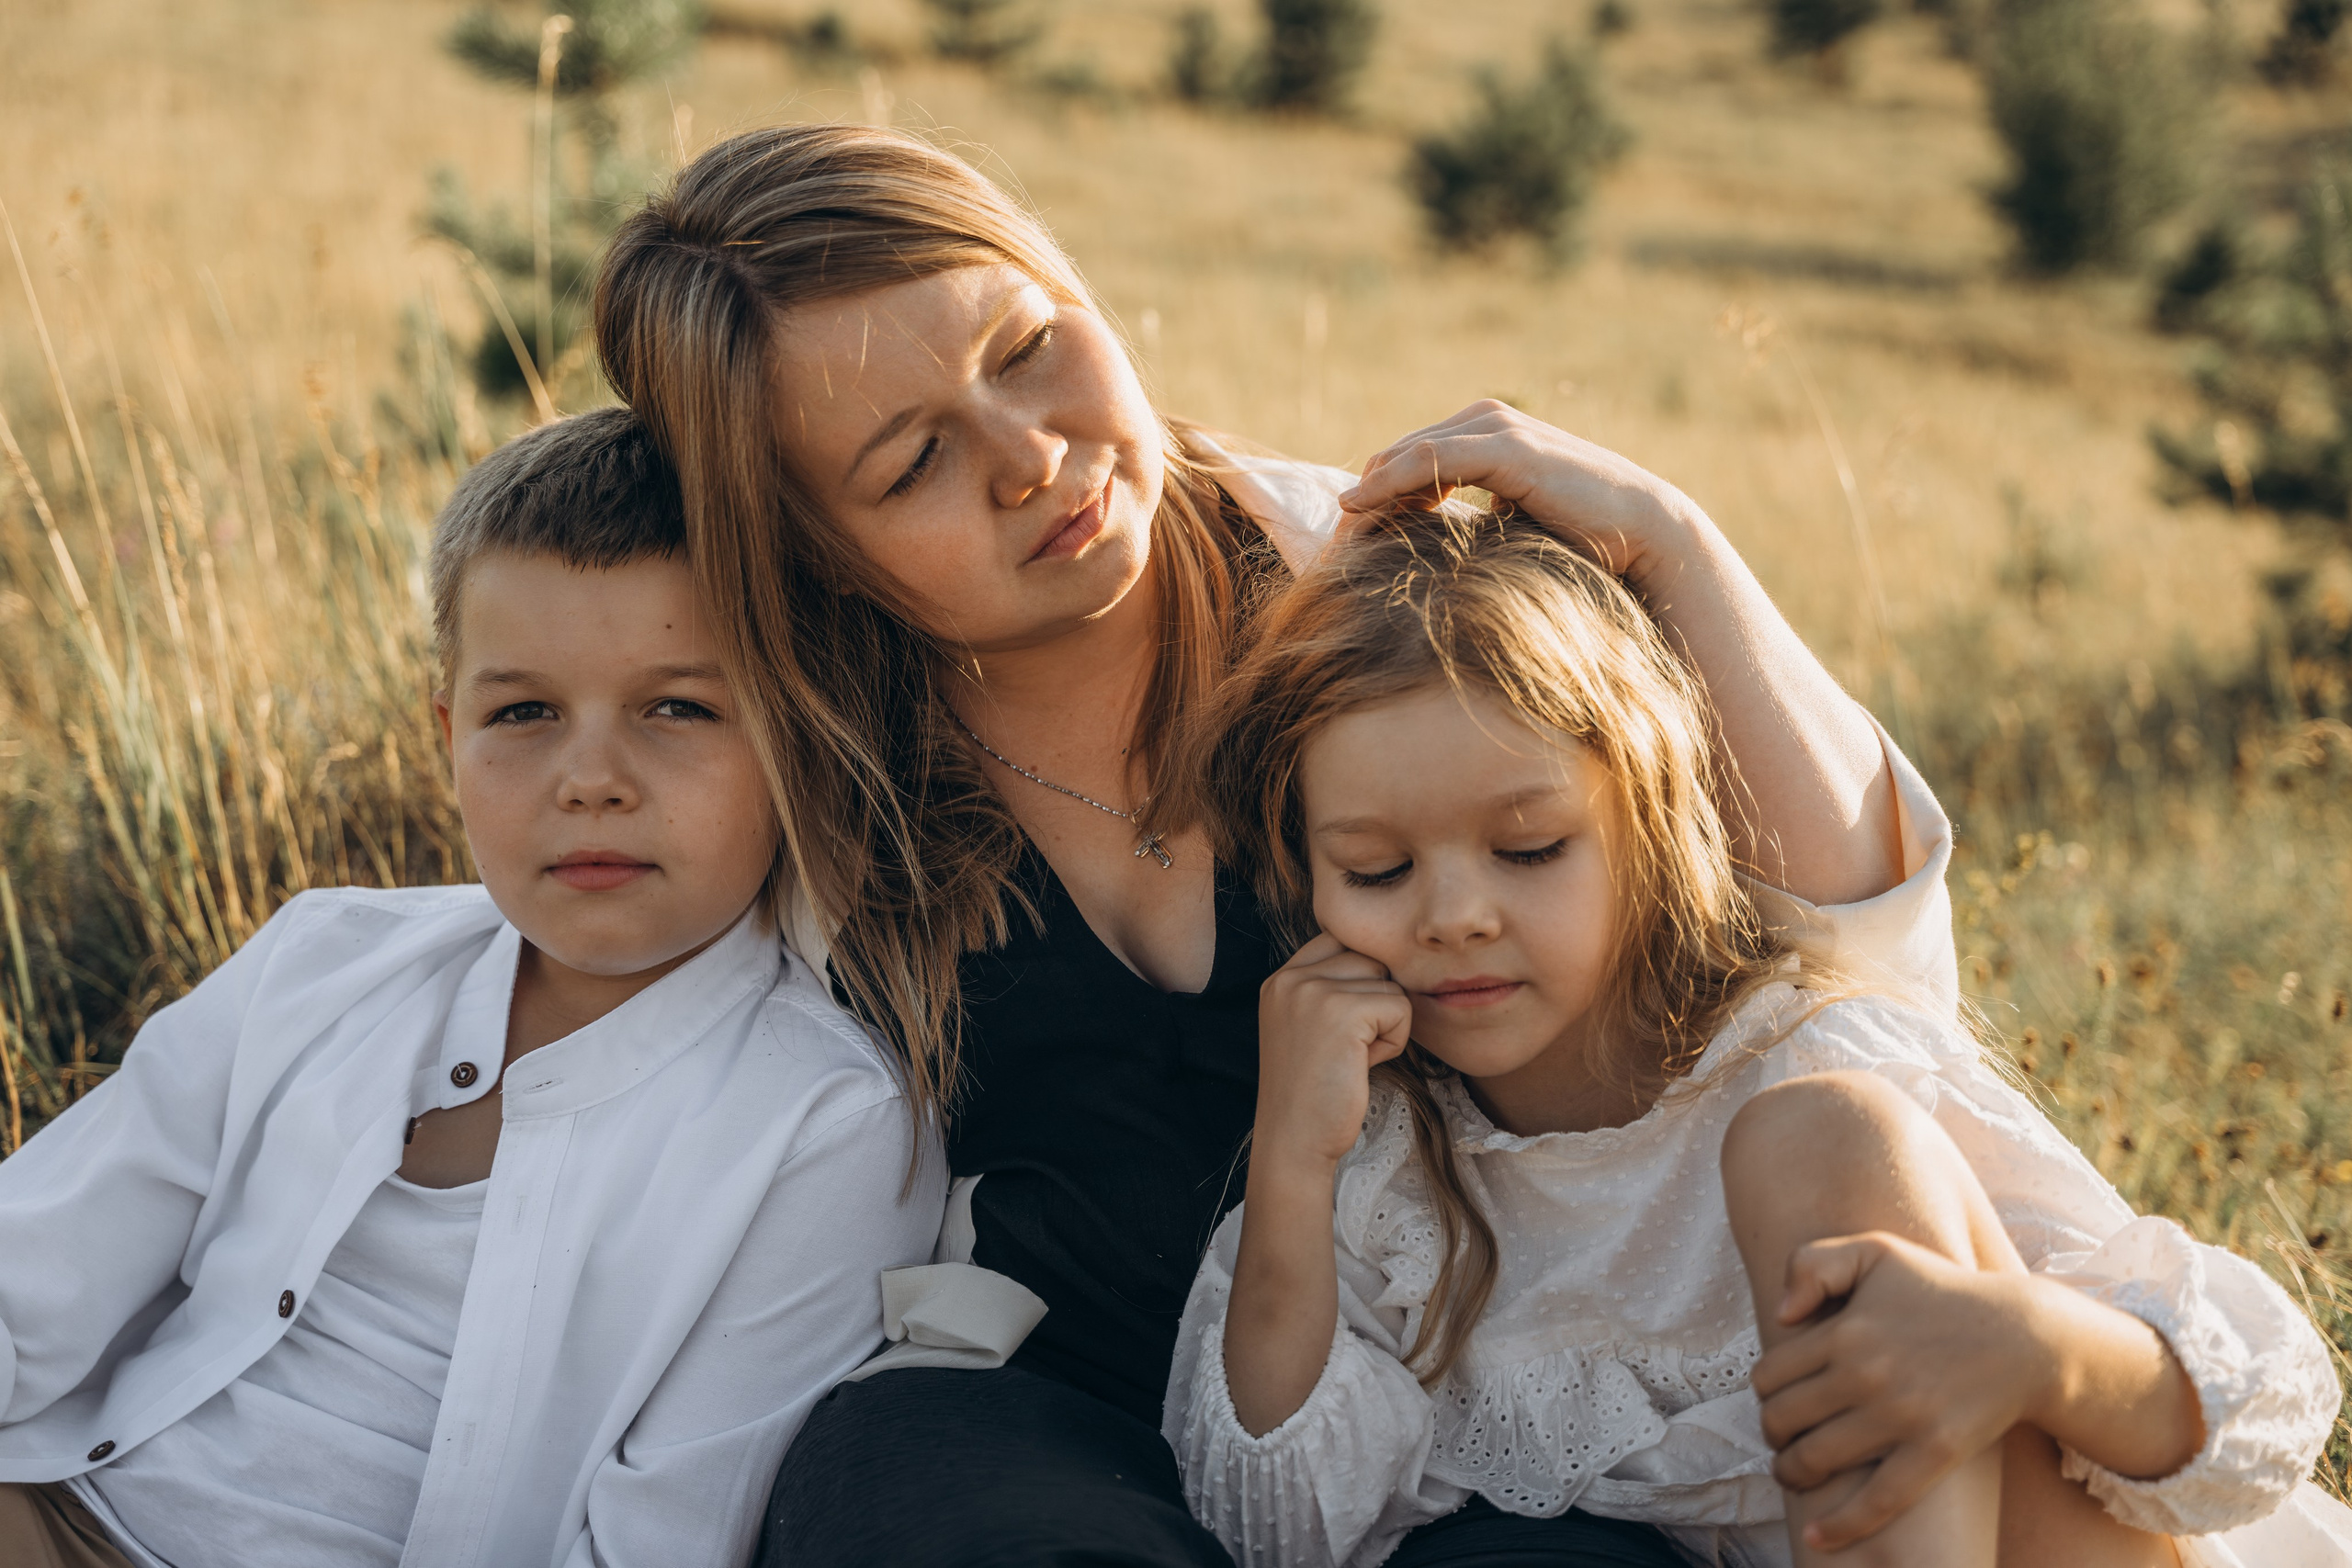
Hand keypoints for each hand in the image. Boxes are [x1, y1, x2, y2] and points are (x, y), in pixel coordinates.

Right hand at [1254, 933, 1411, 1173]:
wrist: (1294, 1140)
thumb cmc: (1312, 1092)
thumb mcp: (1308, 1026)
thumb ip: (1331, 988)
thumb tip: (1386, 959)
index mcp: (1281, 978)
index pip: (1339, 939)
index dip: (1360, 977)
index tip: (1351, 1023)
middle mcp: (1292, 977)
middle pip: (1370, 959)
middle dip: (1375, 1002)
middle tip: (1351, 1046)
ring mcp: (1314, 991)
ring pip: (1389, 983)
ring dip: (1386, 1023)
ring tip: (1354, 1056)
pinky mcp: (1342, 1011)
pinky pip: (1400, 1007)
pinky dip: (1394, 1040)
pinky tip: (1364, 1064)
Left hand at [1337, 401, 1703, 584]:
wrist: (1641, 532)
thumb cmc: (1581, 538)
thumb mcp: (1509, 526)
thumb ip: (1467, 522)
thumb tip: (1420, 553)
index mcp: (1484, 433)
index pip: (1407, 458)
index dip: (1371, 495)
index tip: (1341, 540)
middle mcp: (1485, 419)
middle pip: (1397, 453)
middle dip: (1361, 496)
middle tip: (1327, 545)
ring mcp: (1495, 428)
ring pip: (1405, 454)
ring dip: (1367, 494)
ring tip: (1336, 536)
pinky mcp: (1505, 447)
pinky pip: (1428, 460)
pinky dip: (1388, 483)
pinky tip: (1356, 509)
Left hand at [1750, 1231, 2054, 1552]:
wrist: (2023, 1336)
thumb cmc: (1942, 1292)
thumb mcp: (1876, 1251)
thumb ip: (1814, 1263)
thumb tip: (1781, 1314)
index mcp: (1844, 1330)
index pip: (1770, 1375)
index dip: (1762, 1392)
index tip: (1774, 1398)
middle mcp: (1865, 1375)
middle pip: (1784, 1420)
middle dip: (1772, 1434)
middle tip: (1780, 1437)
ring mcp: (1900, 1417)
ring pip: (1816, 1460)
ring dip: (1791, 1474)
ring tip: (1793, 1473)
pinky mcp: (1935, 1453)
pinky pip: (1877, 1501)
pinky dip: (1841, 1526)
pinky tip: (1817, 1539)